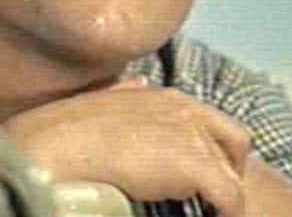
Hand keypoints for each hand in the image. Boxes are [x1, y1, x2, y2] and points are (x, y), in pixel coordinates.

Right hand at [3, 79, 250, 216]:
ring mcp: (193, 136)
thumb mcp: (102, 98)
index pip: (214, 122)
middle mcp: (186, 109)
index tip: (203, 173)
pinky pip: (230, 197)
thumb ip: (125, 92)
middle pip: (235, 142)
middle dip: (230, 168)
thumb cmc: (67, 129)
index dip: (216, 149)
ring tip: (203, 208)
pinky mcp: (196, 165)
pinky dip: (225, 211)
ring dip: (221, 193)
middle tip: (213, 196)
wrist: (57, 145)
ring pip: (232, 173)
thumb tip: (137, 86)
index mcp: (166, 96)